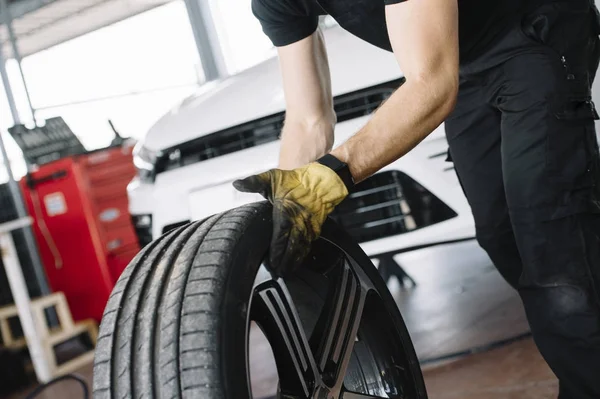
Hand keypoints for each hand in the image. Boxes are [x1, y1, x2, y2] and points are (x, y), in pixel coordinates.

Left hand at [233, 162, 348, 275]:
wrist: (321, 181)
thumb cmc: (294, 180)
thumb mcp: (272, 177)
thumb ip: (254, 182)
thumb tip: (236, 183)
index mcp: (286, 211)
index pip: (280, 235)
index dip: (277, 250)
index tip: (271, 262)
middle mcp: (298, 221)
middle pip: (291, 246)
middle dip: (284, 261)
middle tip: (277, 273)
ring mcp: (308, 227)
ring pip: (301, 248)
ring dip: (294, 261)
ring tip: (286, 273)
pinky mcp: (315, 229)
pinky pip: (308, 245)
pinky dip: (303, 255)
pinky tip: (297, 262)